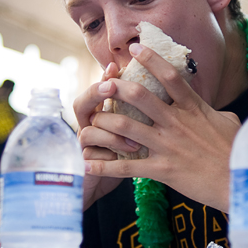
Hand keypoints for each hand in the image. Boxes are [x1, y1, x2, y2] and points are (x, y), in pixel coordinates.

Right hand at [73, 62, 133, 208]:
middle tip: (112, 87)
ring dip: (111, 134)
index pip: (101, 87)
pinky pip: (93, 157)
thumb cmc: (127, 150)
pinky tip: (127, 158)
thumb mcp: (136, 125)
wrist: (106, 182)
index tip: (115, 66)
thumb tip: (163, 82)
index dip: (106, 76)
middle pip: (85, 101)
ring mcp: (85, 143)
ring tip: (134, 142)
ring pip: (90, 129)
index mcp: (104, 110)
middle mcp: (90, 123)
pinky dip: (109, 158)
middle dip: (98, 92)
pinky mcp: (87, 163)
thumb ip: (142, 106)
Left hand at [83, 43, 241, 211]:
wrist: (241, 182)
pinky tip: (89, 164)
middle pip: (139, 96)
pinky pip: (127, 167)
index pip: (169, 76)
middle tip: (103, 83)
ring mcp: (167, 146)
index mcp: (194, 108)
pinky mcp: (162, 170)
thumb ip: (212, 112)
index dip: (151, 58)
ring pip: (126, 126)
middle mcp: (176, 123)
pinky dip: (105, 166)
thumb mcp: (229, 122)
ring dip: (105, 121)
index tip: (135, 47)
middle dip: (116, 87)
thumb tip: (209, 108)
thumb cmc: (239, 151)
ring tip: (93, 119)